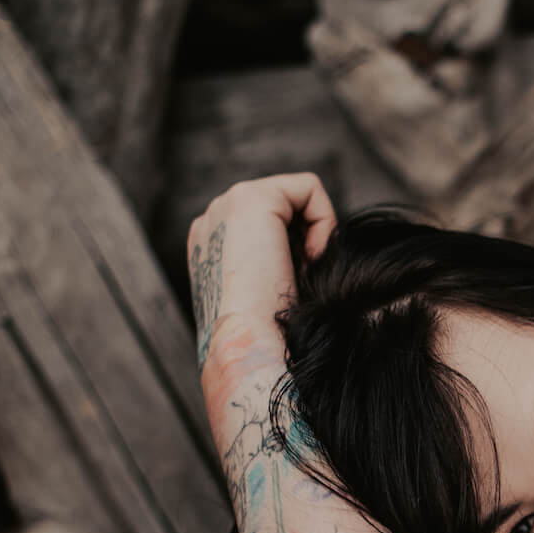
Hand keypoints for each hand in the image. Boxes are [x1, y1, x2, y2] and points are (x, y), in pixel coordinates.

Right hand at [186, 173, 337, 373]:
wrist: (246, 344)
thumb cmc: (263, 334)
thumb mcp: (267, 292)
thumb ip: (277, 264)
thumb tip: (313, 253)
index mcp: (210, 244)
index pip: (269, 228)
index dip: (295, 253)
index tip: (294, 286)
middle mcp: (212, 218)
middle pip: (285, 210)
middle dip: (304, 242)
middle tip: (301, 280)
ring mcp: (225, 204)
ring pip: (296, 198)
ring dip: (312, 234)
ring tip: (302, 271)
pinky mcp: (251, 198)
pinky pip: (308, 188)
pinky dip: (323, 219)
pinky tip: (310, 256)